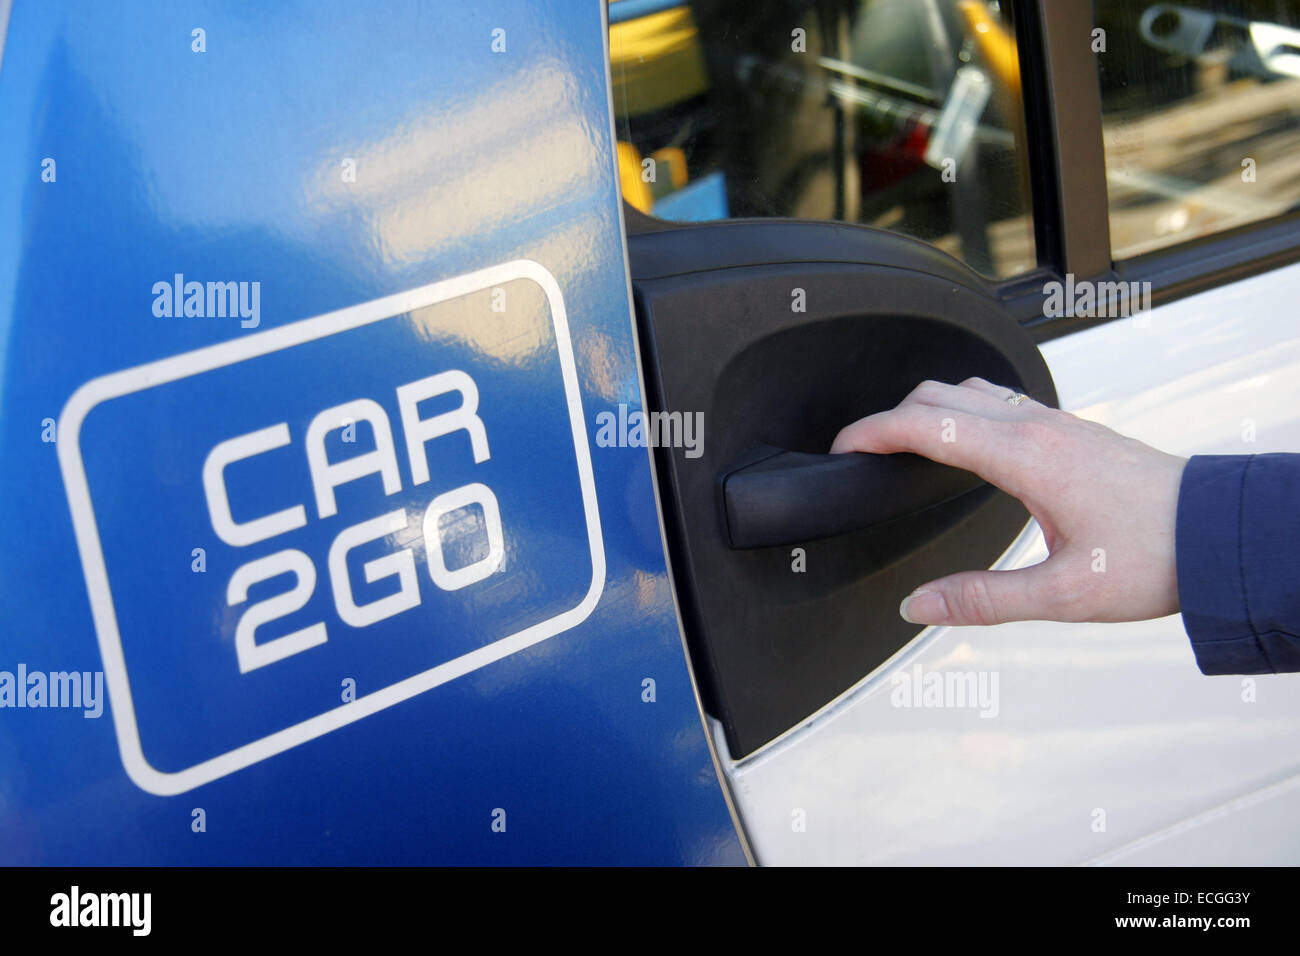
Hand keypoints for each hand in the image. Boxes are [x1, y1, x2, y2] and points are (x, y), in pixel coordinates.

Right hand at [830, 378, 1187, 626]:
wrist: (1221, 531)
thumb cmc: (1157, 557)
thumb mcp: (1063, 595)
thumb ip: (981, 600)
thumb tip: (918, 606)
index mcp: (1025, 458)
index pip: (925, 425)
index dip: (871, 432)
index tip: (842, 449)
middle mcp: (1037, 427)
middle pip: (939, 394)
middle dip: (889, 416)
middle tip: (860, 450)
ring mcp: (1056, 422)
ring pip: (971, 390)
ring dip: (927, 407)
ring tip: (903, 443)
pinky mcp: (1072, 430)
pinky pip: (1000, 399)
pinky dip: (962, 410)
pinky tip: (966, 444)